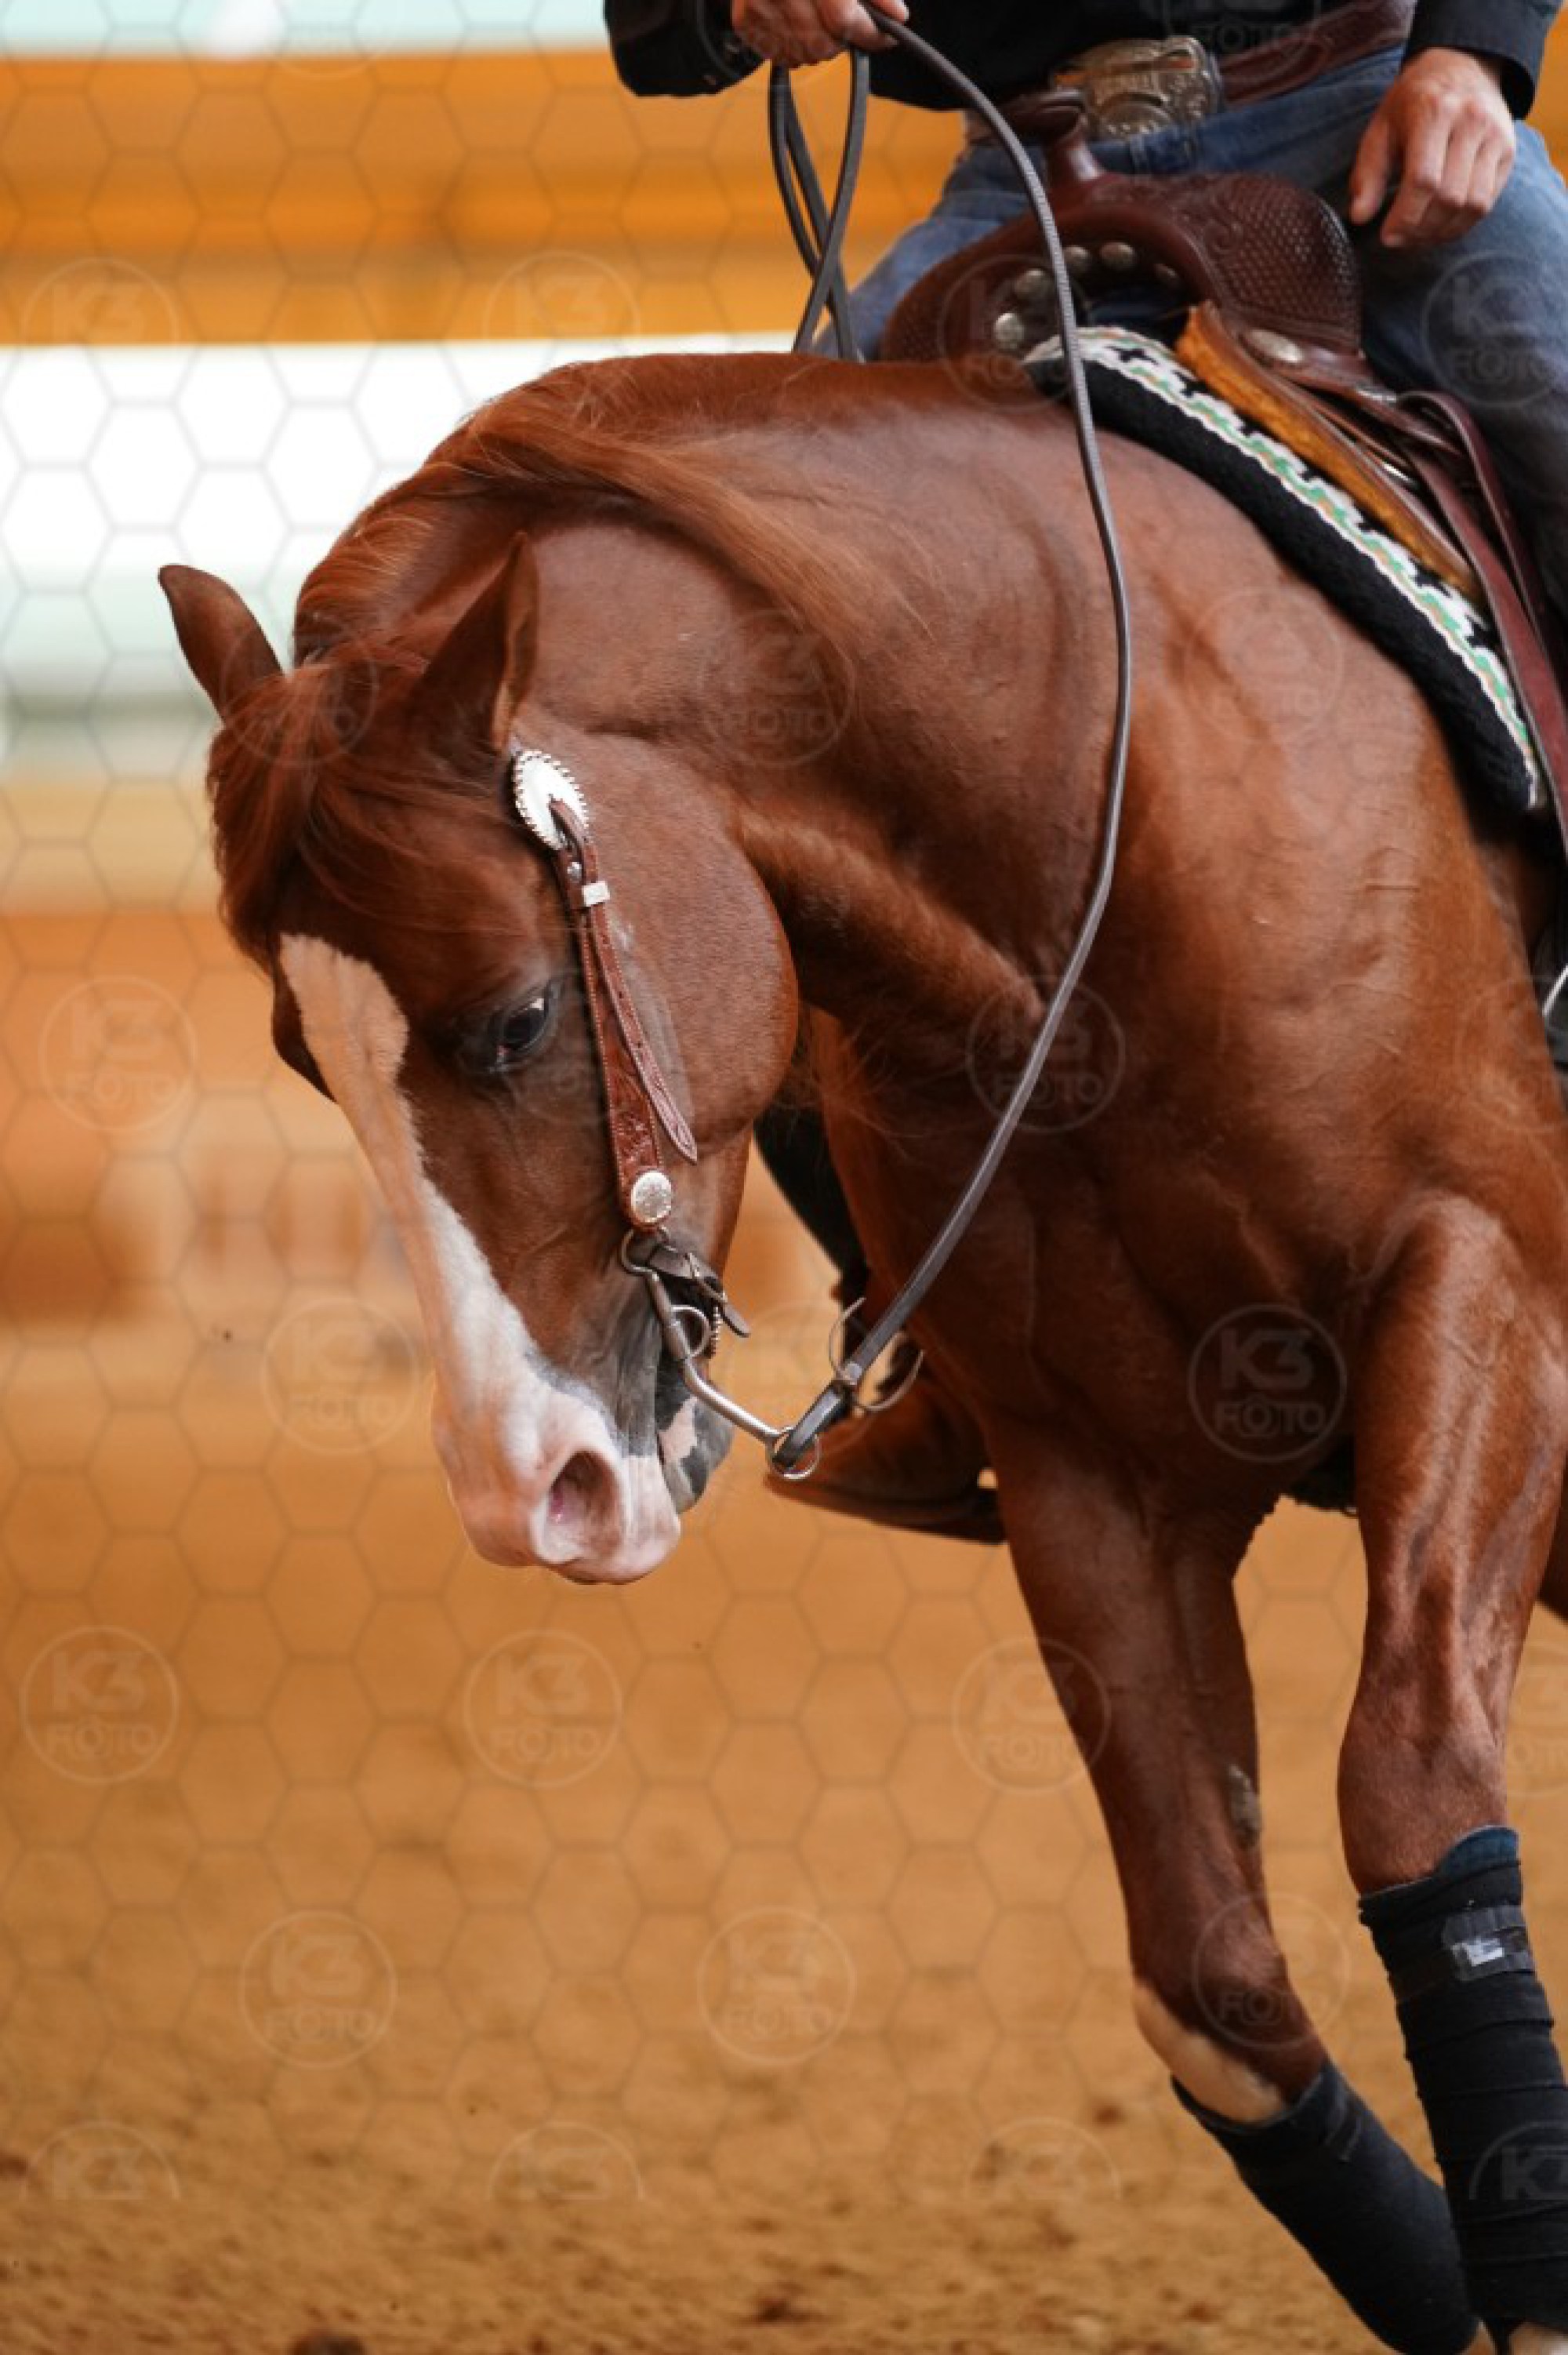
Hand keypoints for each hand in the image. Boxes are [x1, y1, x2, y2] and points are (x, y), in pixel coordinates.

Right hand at [733, 0, 905, 67]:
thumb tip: (898, 16)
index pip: (844, 18)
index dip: (870, 32)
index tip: (886, 38)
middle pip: (826, 43)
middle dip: (842, 37)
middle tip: (841, 18)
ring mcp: (760, 10)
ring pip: (807, 54)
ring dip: (821, 44)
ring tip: (816, 17)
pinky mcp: (746, 23)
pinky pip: (783, 54)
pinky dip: (797, 46)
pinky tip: (796, 23)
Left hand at [1348, 49, 1515, 247]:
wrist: (1462, 67)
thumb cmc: (1412, 104)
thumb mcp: (1381, 129)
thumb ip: (1368, 173)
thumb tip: (1359, 217)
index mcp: (1434, 112)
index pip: (1424, 180)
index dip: (1405, 217)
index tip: (1387, 236)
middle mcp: (1471, 121)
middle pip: (1449, 197)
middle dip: (1421, 229)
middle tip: (1400, 240)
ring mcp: (1495, 136)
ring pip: (1473, 205)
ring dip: (1442, 232)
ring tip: (1418, 237)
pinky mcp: (1508, 151)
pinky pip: (1487, 202)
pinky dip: (1462, 224)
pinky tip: (1440, 227)